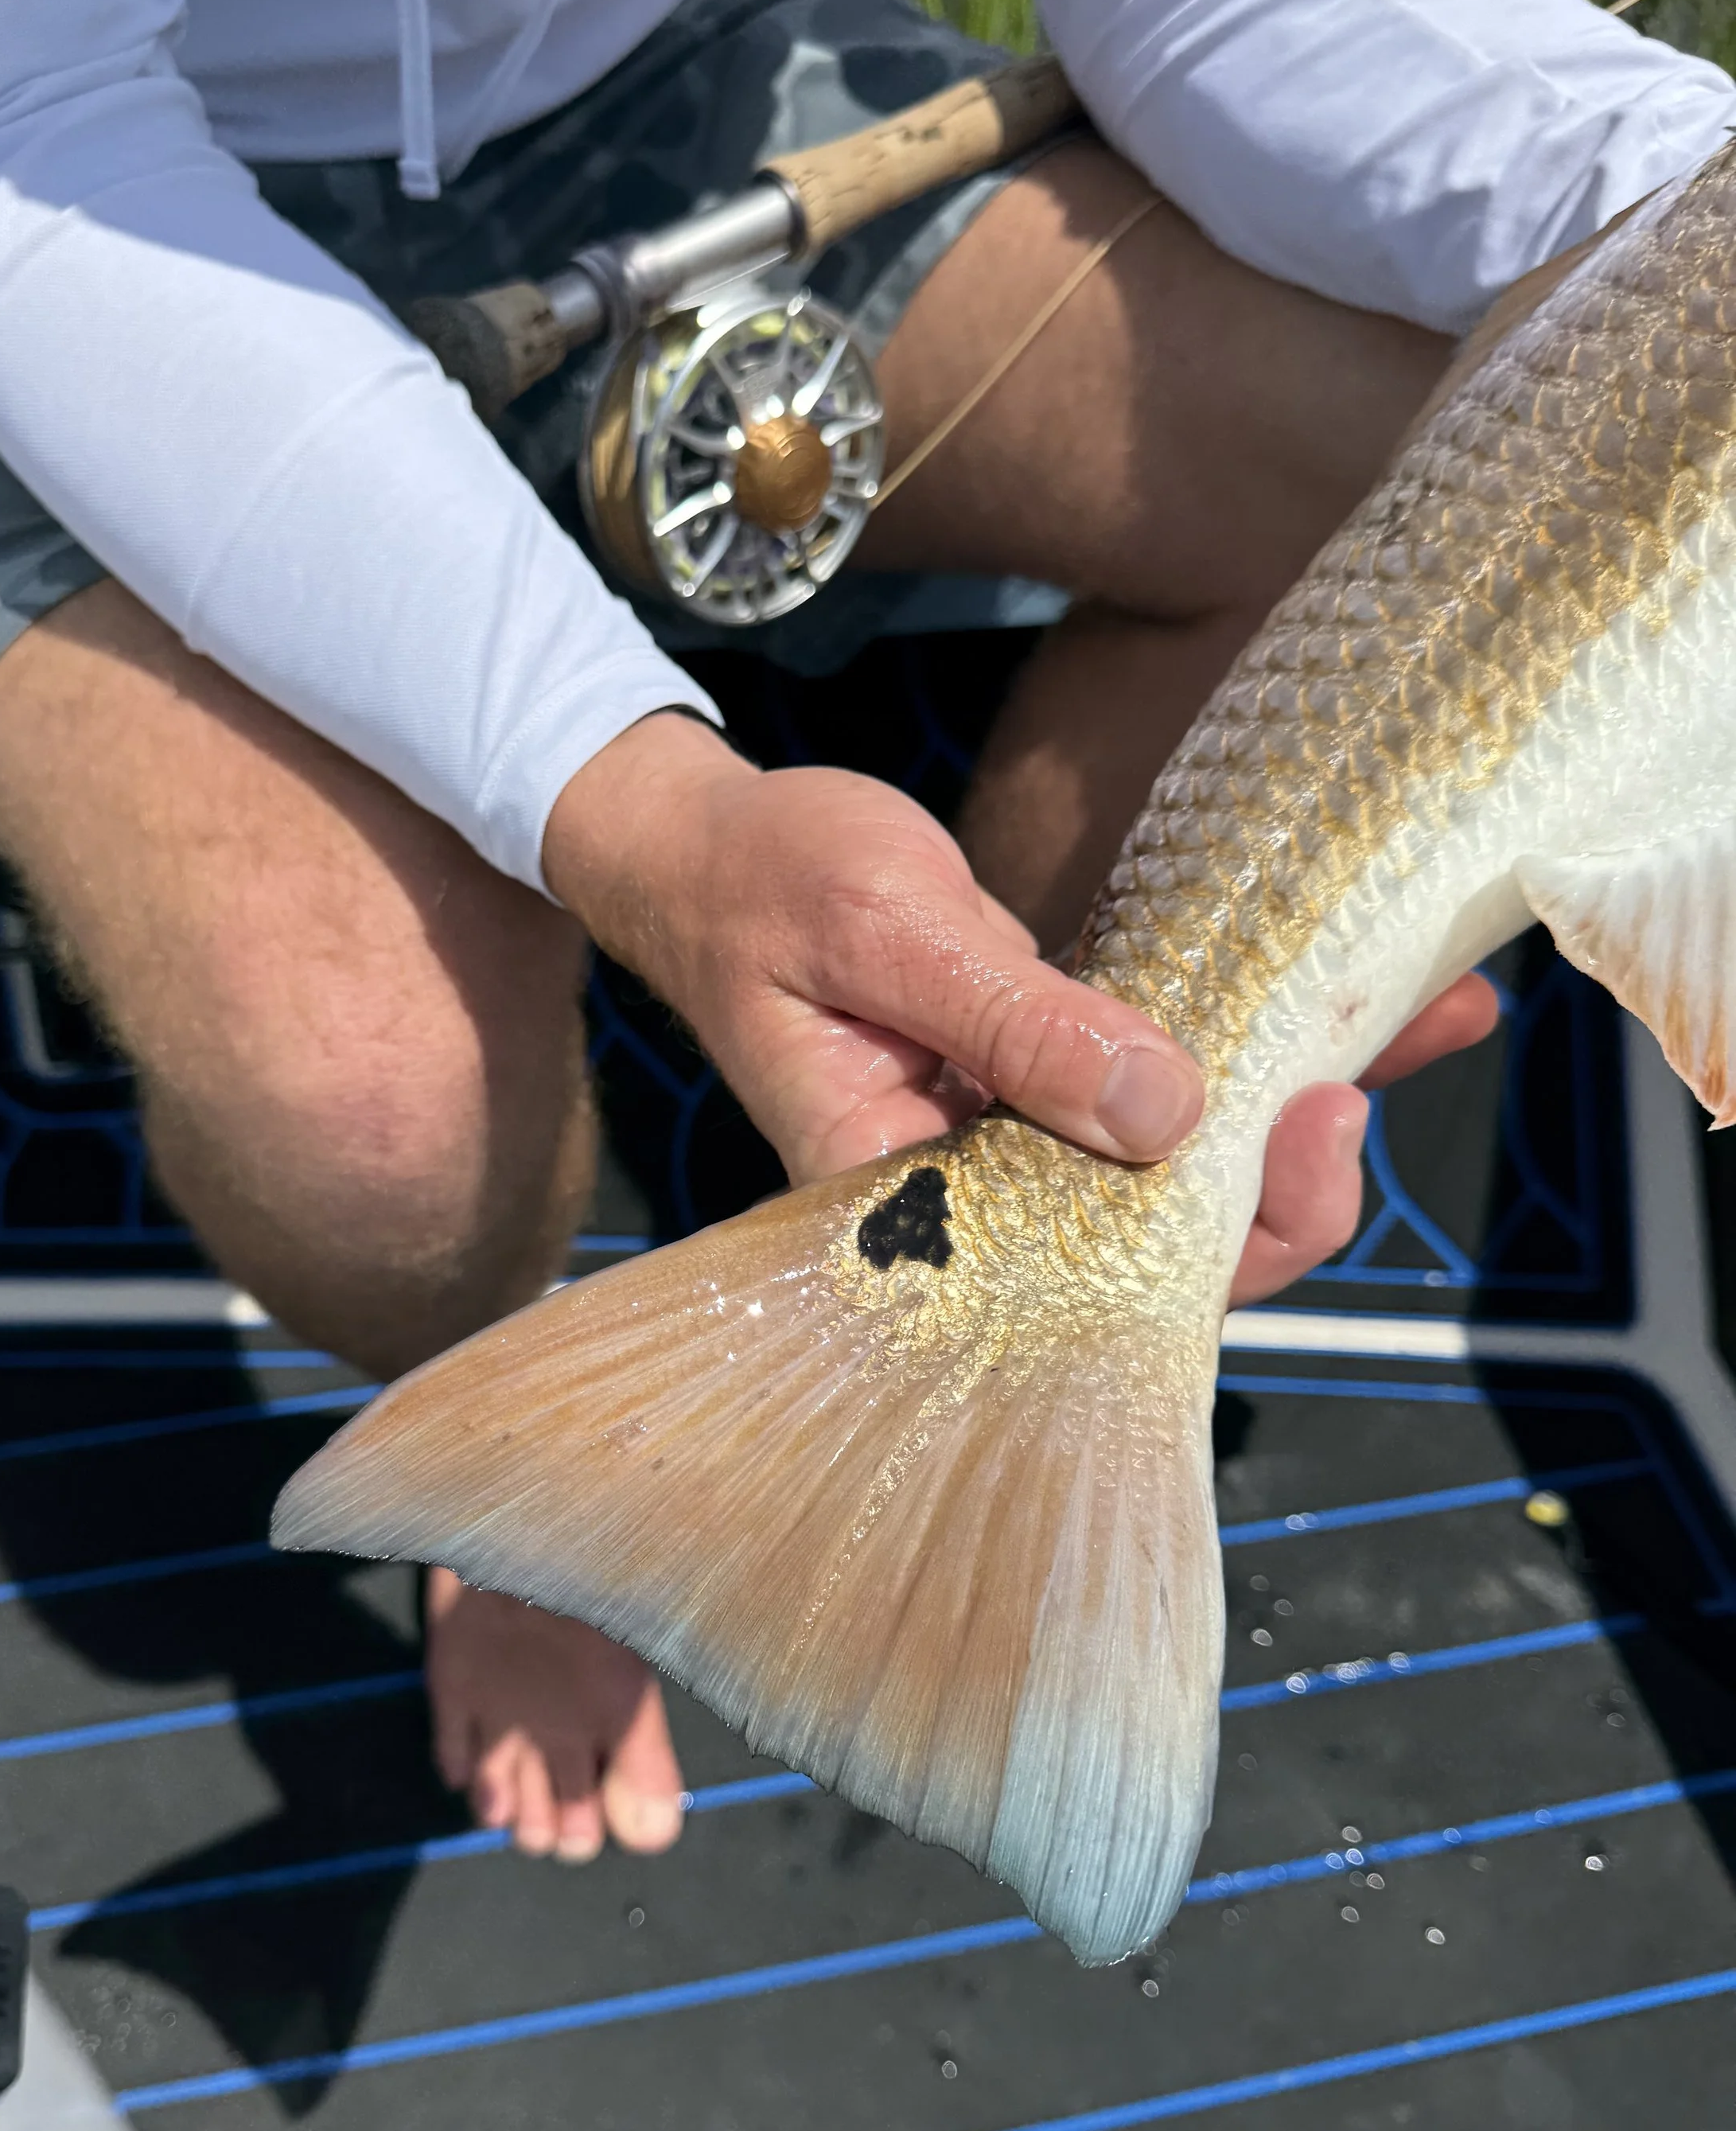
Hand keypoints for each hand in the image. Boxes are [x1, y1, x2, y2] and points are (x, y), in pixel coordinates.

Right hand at [543, 714, 1496, 1304]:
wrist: (705, 849)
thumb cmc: (763, 882)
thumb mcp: (888, 927)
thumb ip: (1017, 1021)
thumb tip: (1165, 1113)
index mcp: (912, 1201)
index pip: (1093, 1281)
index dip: (1224, 1234)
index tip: (1308, 1117)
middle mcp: (976, 1199)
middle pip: (1162, 1255)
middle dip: (1287, 1183)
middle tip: (1356, 1077)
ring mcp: (1015, 1144)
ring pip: (1183, 1180)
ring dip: (1304, 1111)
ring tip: (1424, 1018)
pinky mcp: (1044, 1082)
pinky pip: (1169, 1097)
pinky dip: (1265, 1050)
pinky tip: (1373, 1001)